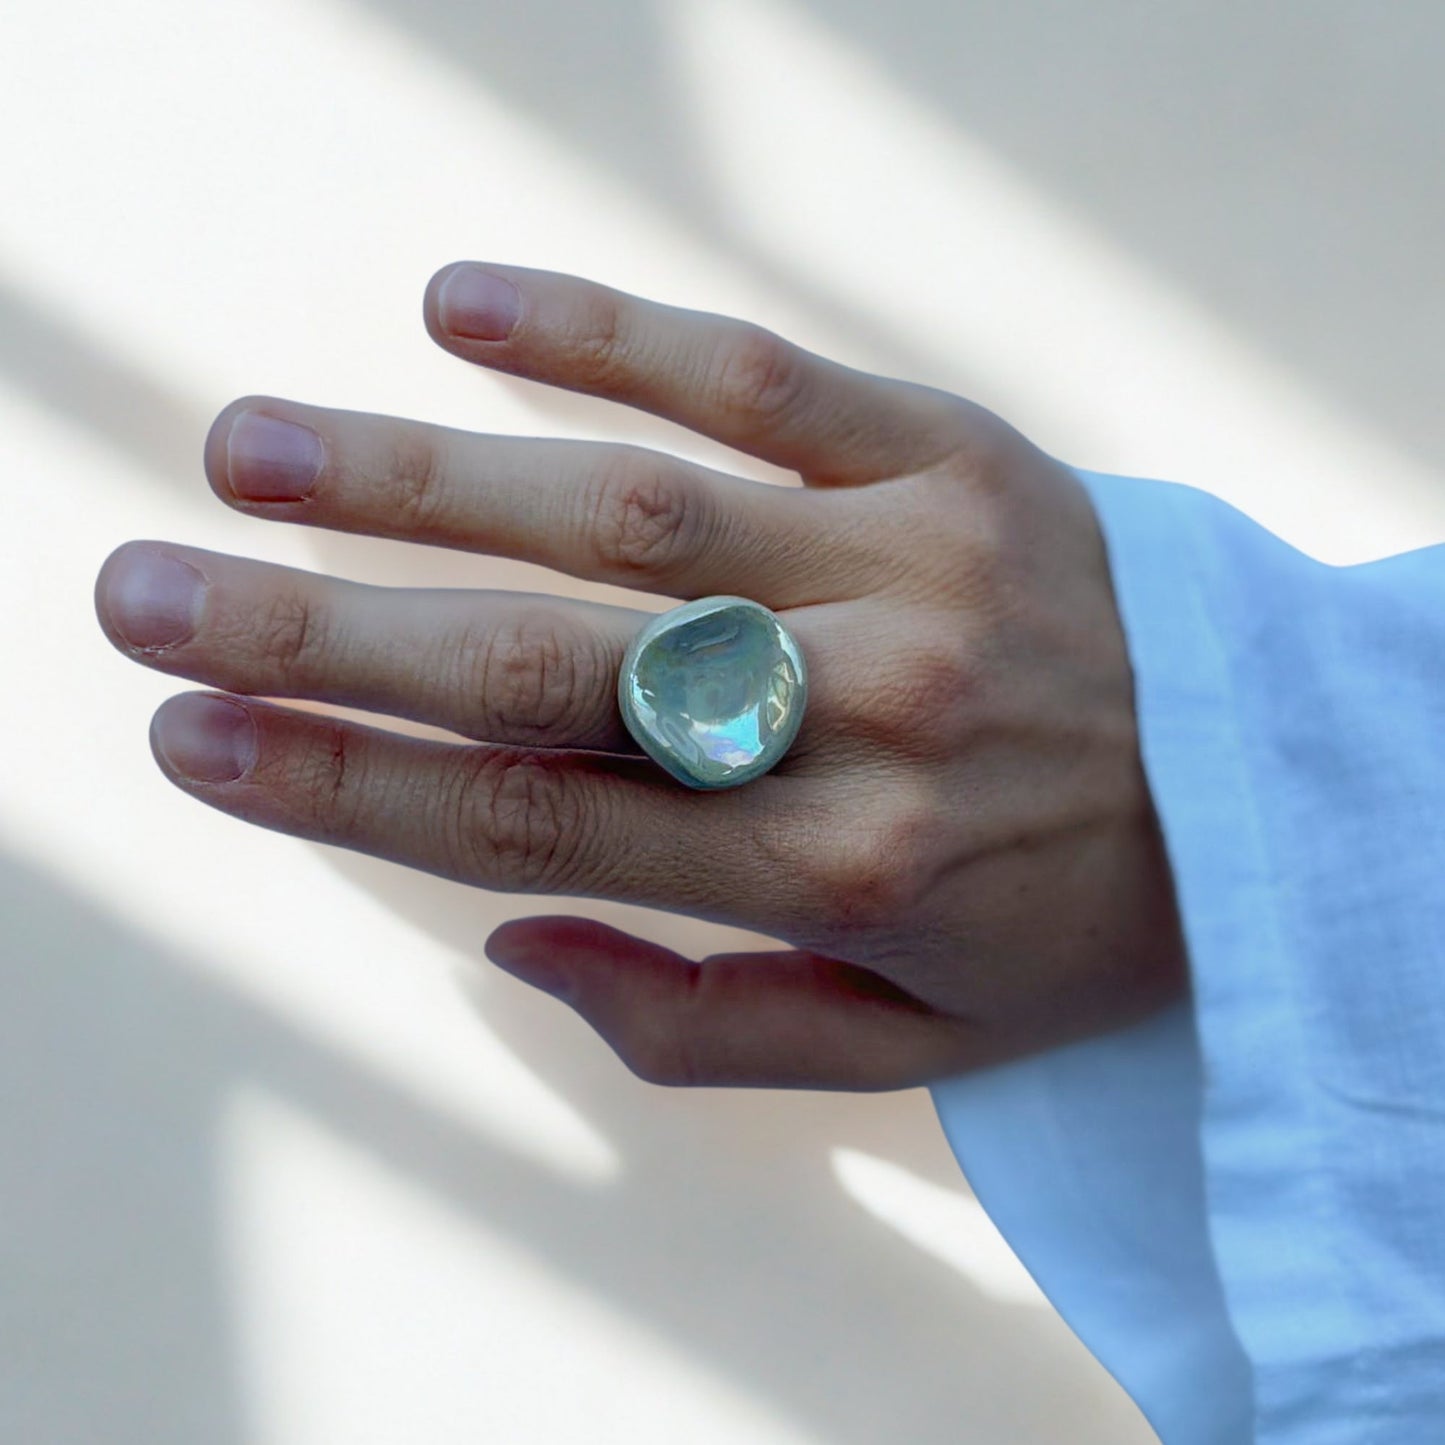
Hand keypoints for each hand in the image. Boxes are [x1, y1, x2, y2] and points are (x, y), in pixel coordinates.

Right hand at [94, 262, 1186, 1089]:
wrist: (1269, 794)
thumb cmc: (1066, 925)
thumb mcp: (913, 1045)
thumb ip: (702, 1022)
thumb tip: (503, 936)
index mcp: (841, 872)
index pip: (541, 820)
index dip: (347, 781)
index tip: (190, 736)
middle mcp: (861, 711)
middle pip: (549, 666)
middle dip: (321, 632)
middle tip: (139, 591)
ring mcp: (910, 562)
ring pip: (627, 507)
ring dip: (417, 475)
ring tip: (245, 453)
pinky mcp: (955, 449)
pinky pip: (760, 370)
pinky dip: (602, 331)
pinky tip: (457, 308)